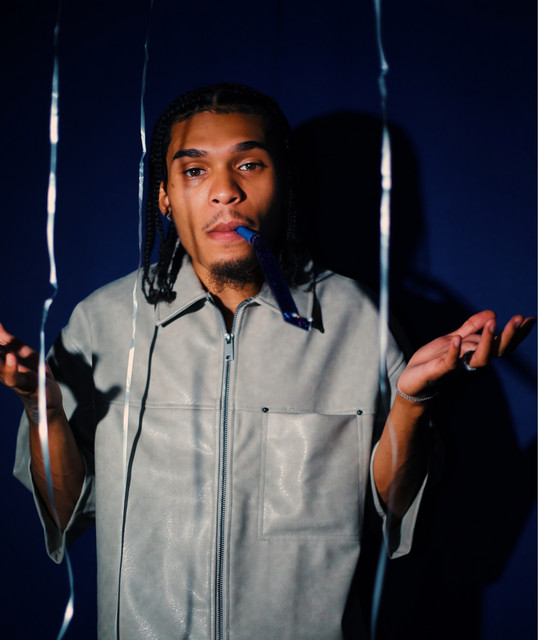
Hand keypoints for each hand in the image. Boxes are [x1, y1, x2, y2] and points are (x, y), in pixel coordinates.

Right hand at [0, 323, 62, 417]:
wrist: (47, 397)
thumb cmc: (32, 372)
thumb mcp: (20, 351)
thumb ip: (6, 339)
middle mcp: (0, 370)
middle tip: (0, 345)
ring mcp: (10, 378)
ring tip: (5, 352)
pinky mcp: (23, 385)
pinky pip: (14, 378)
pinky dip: (11, 368)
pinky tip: (10, 357)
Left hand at [397, 311, 535, 397]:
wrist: (411, 380)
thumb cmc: (433, 360)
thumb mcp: (453, 338)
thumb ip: (471, 328)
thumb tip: (493, 313)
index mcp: (475, 353)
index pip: (501, 344)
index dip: (516, 334)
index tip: (529, 319)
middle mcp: (470, 361)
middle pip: (496, 351)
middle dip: (508, 336)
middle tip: (518, 319)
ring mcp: (456, 367)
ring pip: (478, 358)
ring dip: (487, 341)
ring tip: (493, 323)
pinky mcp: (438, 371)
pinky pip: (449, 363)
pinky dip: (453, 352)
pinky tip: (457, 338)